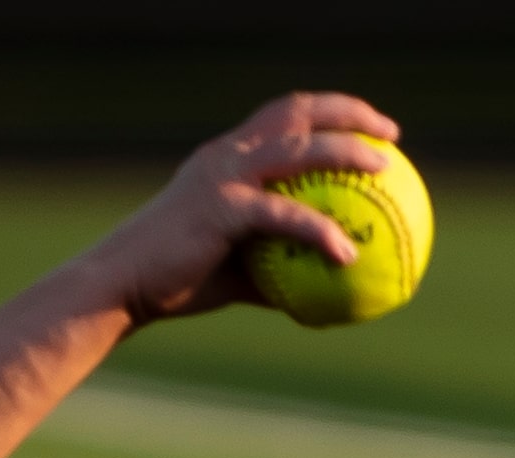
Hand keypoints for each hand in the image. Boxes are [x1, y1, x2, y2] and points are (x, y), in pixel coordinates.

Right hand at [87, 93, 403, 325]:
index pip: (284, 114)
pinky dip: (319, 231)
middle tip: (390, 134)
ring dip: (344, 151)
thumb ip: (281, 269)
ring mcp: (223, 177)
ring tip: (383, 170)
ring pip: (296, 149)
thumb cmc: (178, 280)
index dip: (331, 112)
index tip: (373, 129)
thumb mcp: (239, 271)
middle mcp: (227, 155)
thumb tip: (328, 290)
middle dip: (347, 112)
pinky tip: (348, 255)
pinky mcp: (221, 209)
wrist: (123, 286)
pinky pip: (284, 215)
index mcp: (229, 158)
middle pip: (296, 111)